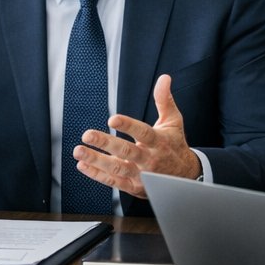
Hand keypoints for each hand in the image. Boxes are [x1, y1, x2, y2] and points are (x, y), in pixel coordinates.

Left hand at [73, 75, 198, 197]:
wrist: (185, 176)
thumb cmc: (175, 145)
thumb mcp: (173, 122)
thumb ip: (164, 100)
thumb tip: (164, 78)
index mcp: (159, 142)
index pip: (143, 132)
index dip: (128, 125)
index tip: (112, 118)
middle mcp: (149, 159)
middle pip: (127, 151)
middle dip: (106, 143)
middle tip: (87, 135)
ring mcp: (141, 175)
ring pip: (117, 168)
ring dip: (96, 160)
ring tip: (79, 151)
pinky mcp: (134, 187)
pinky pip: (114, 181)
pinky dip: (97, 175)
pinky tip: (83, 165)